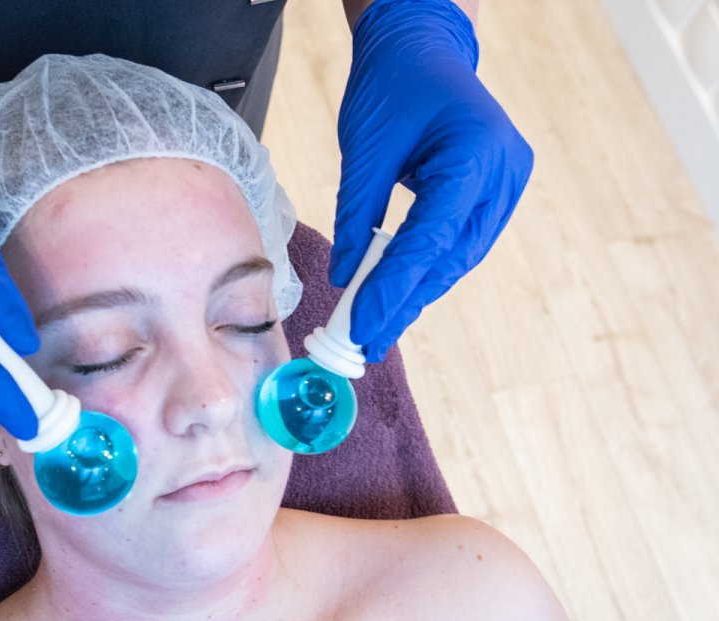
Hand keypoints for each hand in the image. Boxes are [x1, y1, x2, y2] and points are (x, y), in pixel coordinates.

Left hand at [332, 0, 532, 361]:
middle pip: (449, 258)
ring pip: (457, 257)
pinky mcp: (495, 191)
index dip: (394, 289)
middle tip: (366, 343)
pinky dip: (426, 269)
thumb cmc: (393, 83)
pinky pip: (458, 242)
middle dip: (405, 302)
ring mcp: (506, 184)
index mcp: (475, 156)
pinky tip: (398, 296)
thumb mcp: (364, 150)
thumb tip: (346, 278)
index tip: (362, 327)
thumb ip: (358, 216)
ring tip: (377, 330)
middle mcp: (503, 175)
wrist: (422, 45)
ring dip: (416, 293)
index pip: (430, 240)